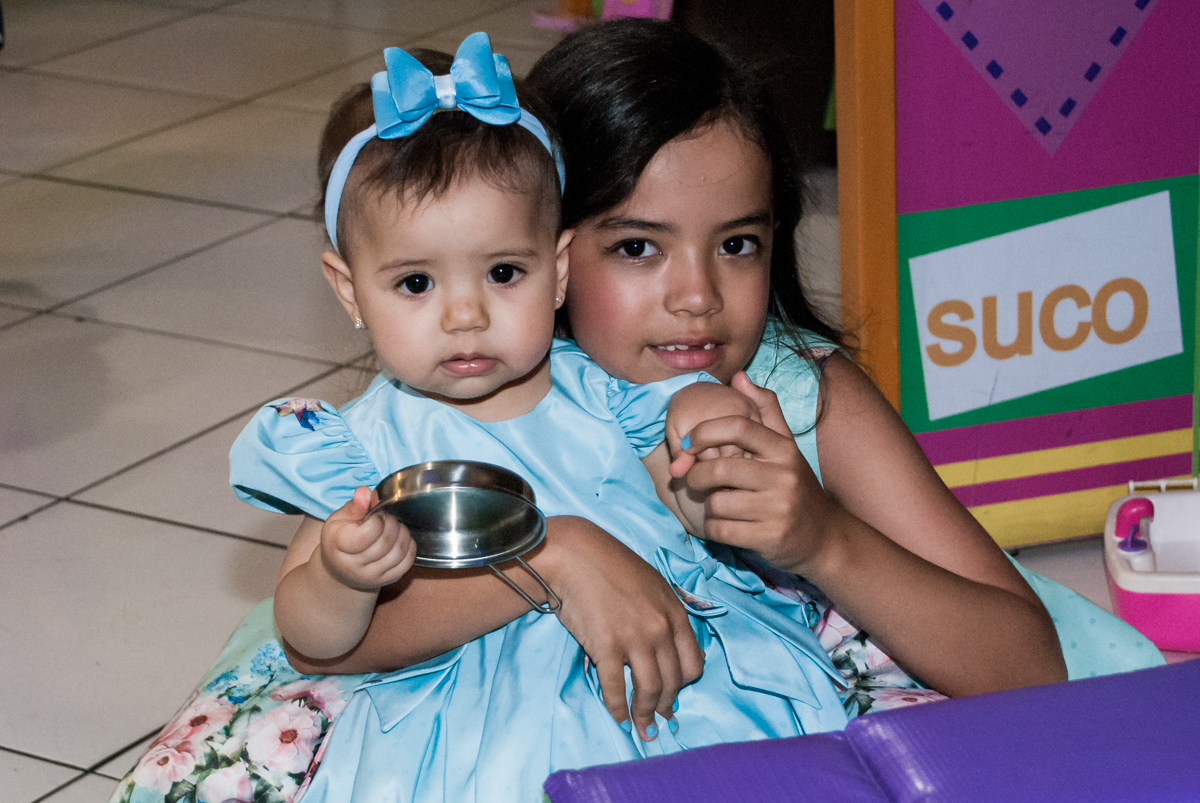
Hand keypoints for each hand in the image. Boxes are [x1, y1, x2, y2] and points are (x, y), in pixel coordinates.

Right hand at [319, 486, 417, 590]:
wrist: (339, 570)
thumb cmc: (339, 539)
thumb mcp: (339, 519)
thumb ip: (355, 506)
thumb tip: (366, 492)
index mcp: (339, 546)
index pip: (370, 531)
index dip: (378, 518)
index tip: (375, 514)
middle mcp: (354, 566)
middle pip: (386, 541)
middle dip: (391, 523)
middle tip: (386, 518)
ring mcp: (371, 576)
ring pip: (398, 552)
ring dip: (402, 533)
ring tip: (394, 527)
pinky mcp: (386, 580)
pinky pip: (407, 563)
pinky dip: (409, 546)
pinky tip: (401, 539)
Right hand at [536, 518, 703, 740]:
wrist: (576, 556)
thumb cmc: (612, 567)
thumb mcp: (653, 586)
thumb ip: (667, 616)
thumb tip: (675, 649)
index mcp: (675, 614)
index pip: (692, 663)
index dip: (684, 685)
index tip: (674, 695)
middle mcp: (660, 629)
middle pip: (672, 681)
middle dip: (665, 705)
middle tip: (658, 720)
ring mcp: (634, 638)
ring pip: (650, 690)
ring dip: (645, 714)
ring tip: (641, 727)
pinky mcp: (606, 646)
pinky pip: (615, 687)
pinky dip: (618, 708)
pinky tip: (618, 717)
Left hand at [674, 372, 836, 572]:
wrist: (823, 534)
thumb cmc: (795, 485)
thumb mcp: (786, 446)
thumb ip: (764, 410)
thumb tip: (738, 377)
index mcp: (782, 448)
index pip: (737, 427)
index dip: (704, 432)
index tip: (687, 444)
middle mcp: (783, 476)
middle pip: (718, 469)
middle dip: (696, 475)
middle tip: (695, 479)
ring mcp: (778, 508)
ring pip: (717, 503)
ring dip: (708, 506)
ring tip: (719, 504)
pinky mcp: (770, 538)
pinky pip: (721, 530)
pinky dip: (714, 528)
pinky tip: (725, 524)